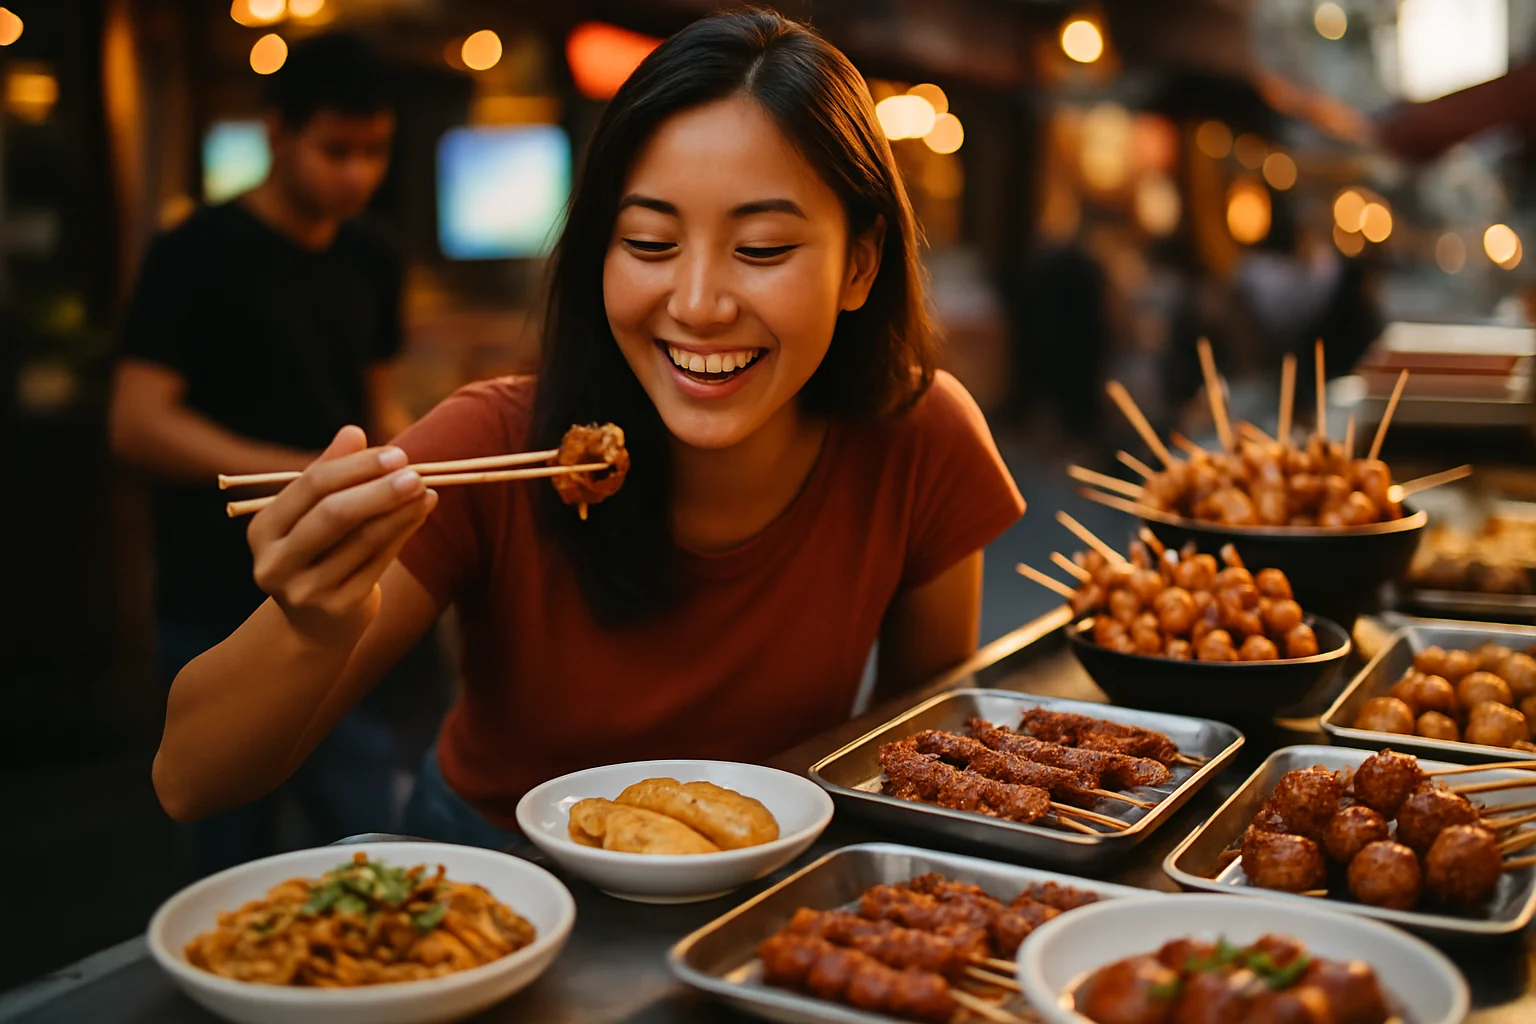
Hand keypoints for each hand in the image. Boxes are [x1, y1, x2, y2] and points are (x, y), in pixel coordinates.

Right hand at [247, 426, 435, 641]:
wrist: (312, 626)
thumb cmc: (314, 553)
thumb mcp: (310, 515)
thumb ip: (328, 473)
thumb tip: (353, 431)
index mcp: (263, 530)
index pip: (311, 486)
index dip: (356, 467)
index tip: (395, 454)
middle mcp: (277, 562)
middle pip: (334, 514)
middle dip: (379, 490)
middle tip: (415, 472)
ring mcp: (307, 590)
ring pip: (363, 540)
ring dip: (400, 511)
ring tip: (427, 490)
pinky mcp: (339, 608)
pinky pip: (378, 562)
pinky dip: (403, 533)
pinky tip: (421, 513)